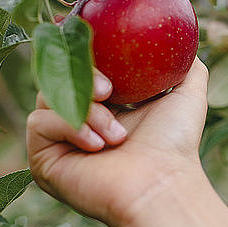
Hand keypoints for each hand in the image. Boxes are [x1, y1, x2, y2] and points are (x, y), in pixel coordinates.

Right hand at [27, 58, 208, 226]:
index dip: (89, 51)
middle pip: (62, 74)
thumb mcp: (188, 92)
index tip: (102, 44)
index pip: (85, 63)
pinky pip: (39, 122)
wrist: (161, 184)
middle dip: (85, 77)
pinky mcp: (43, 157)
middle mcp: (81, 117)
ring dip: (88, 110)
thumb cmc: (176, 142)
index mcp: (108, 102)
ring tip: (117, 133)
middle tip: (110, 91)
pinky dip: (71, 127)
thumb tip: (183, 42)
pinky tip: (98, 145)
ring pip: (51, 95)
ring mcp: (61, 138)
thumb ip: (186, 64)